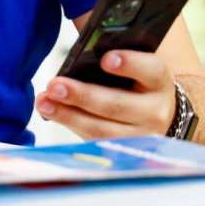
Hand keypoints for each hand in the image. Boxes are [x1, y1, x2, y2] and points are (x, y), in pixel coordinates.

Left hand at [35, 50, 176, 139]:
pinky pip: (93, 141)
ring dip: (68, 115)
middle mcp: (155, 112)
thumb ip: (117, 57)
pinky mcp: (123, 153)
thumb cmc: (139, 81)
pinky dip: (70, 125)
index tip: (106, 59)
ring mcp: (140, 138)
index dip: (130, 64)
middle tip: (55, 85)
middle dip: (83, 95)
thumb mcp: (138, 66)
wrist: (158, 113)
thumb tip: (82, 52)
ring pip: (101, 130)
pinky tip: (51, 112)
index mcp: (160, 82)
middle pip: (117, 105)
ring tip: (44, 101)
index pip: (151, 70)